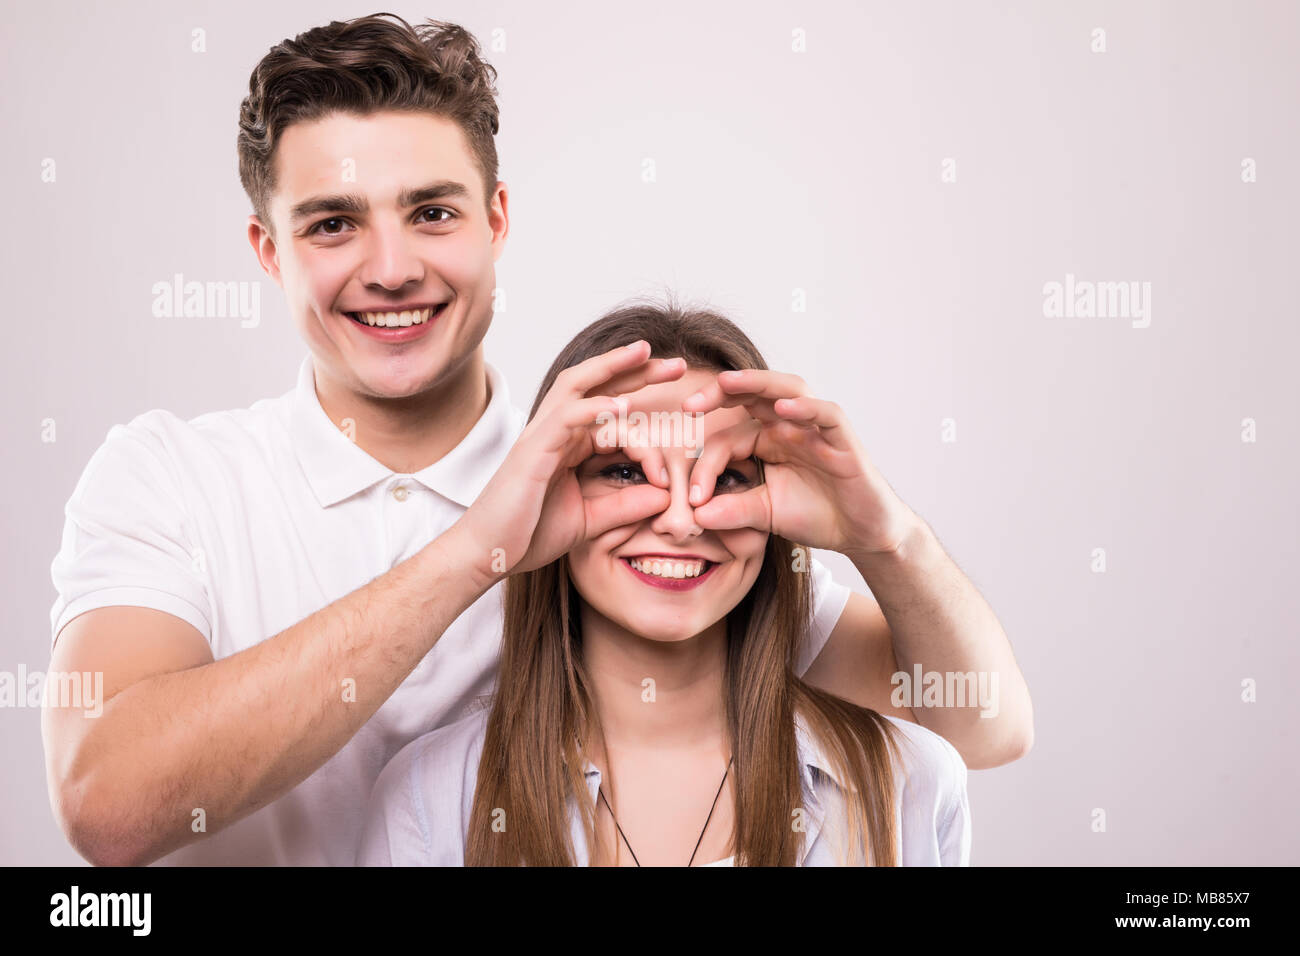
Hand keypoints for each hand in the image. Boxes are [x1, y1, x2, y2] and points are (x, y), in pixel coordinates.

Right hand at [452, 341, 684, 582]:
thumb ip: (626, 506)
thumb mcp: (590, 520)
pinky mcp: (532, 449)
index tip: (680, 453)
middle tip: (678, 364)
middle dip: (637, 370)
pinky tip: (623, 405)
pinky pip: (566, 417)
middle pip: (597, 384)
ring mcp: (541, 436)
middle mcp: (555, 431)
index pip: (613, 414)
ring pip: (578, 386)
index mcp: (568, 444)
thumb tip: (666, 496)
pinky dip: (595, 407)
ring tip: (647, 354)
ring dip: (614, 368)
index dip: (651, 424)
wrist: (486, 554)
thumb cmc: (528, 535)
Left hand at [680, 369, 919, 558]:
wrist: (860, 532)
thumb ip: (731, 512)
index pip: (728, 437)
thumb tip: (694, 516)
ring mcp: (816, 427)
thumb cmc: (815, 515)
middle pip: (752, 394)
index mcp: (766, 439)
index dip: (705, 463)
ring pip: (787, 390)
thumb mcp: (764, 514)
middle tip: (687, 405)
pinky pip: (825, 413)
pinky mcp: (842, 438)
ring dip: (757, 383)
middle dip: (719, 393)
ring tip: (727, 382)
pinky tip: (784, 409)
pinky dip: (806, 408)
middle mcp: (788, 425)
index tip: (692, 497)